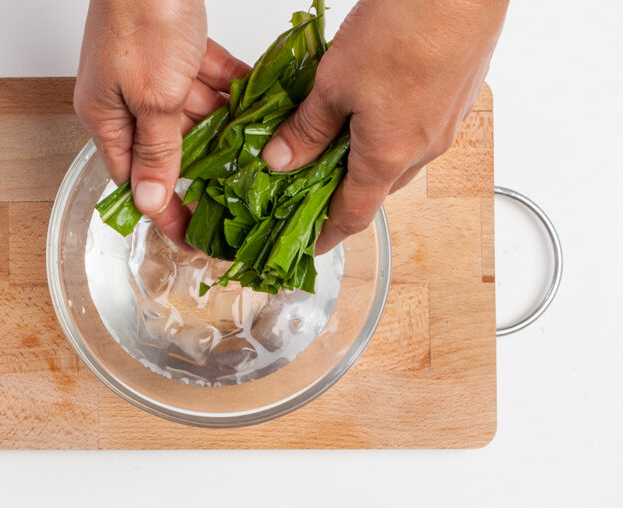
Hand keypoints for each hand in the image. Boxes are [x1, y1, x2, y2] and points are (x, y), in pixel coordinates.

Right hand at [74, 0, 250, 245]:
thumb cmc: (142, 20)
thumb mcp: (153, 99)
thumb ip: (157, 151)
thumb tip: (148, 201)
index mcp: (108, 119)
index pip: (136, 182)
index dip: (166, 212)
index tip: (195, 238)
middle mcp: (128, 102)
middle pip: (169, 151)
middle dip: (205, 169)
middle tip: (240, 196)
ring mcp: (153, 77)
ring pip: (194, 118)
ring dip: (225, 130)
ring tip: (259, 153)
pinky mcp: (177, 54)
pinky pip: (209, 84)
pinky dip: (231, 92)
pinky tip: (259, 105)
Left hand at [262, 0, 508, 253]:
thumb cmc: (403, 31)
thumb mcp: (334, 84)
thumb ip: (308, 129)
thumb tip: (280, 161)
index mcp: (389, 156)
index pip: (354, 214)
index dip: (329, 234)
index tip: (313, 245)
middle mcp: (424, 148)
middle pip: (377, 188)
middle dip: (346, 195)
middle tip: (314, 189)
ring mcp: (447, 123)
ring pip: (399, 159)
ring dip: (369, 161)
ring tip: (337, 145)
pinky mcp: (457, 96)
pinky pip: (418, 132)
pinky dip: (390, 134)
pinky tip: (373, 108)